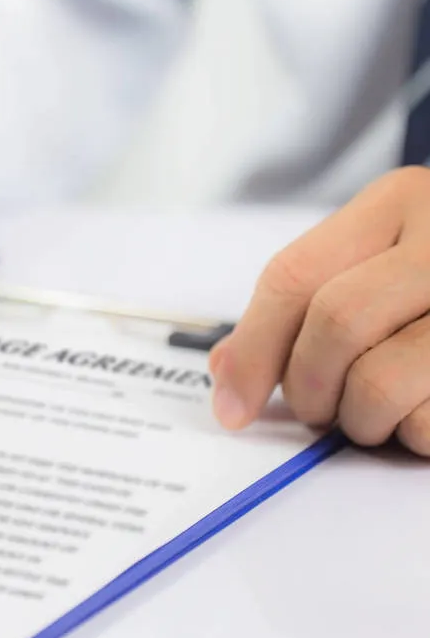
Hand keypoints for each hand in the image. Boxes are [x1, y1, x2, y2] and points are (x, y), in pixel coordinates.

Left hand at [211, 167, 429, 455]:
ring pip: (382, 381)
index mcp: (401, 202)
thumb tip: (228, 374)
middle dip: (307, 385)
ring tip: (375, 414)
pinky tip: (426, 414)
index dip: (252, 349)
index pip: (295, 277)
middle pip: (335, 323)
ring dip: (362, 420)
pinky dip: (417, 434)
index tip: (231, 404)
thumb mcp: (381, 260)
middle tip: (316, 409)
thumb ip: (306, 302)